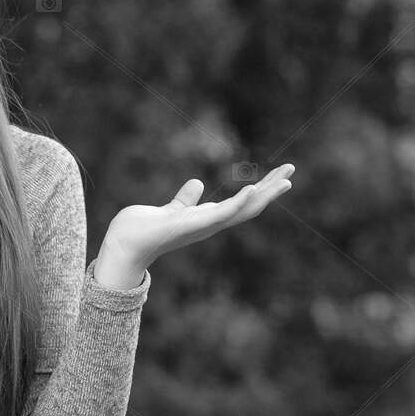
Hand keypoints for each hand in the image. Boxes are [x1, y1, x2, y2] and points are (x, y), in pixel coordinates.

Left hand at [101, 163, 294, 271]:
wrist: (122, 245)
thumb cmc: (143, 230)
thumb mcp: (171, 210)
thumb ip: (185, 200)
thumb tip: (197, 183)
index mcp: (206, 219)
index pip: (241, 203)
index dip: (261, 190)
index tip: (279, 175)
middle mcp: (209, 225)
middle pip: (249, 207)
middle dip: (271, 189)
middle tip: (291, 171)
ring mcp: (202, 226)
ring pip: (242, 211)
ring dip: (264, 195)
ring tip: (284, 179)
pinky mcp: (192, 225)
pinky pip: (221, 214)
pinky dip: (239, 204)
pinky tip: (253, 190)